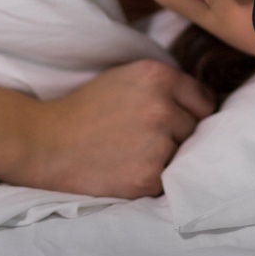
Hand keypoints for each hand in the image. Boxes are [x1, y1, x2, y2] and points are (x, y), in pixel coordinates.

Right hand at [13, 60, 215, 198]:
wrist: (46, 143)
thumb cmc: (86, 109)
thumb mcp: (126, 78)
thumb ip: (166, 86)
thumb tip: (208, 105)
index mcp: (157, 76)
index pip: (205, 100)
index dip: (190, 112)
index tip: (172, 120)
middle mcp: (161, 107)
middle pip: (198, 129)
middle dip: (179, 135)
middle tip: (144, 138)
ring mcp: (157, 143)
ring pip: (186, 156)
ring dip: (168, 158)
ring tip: (135, 153)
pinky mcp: (148, 176)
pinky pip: (169, 179)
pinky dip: (154, 178)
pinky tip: (129, 168)